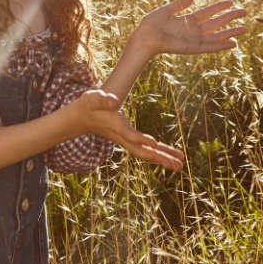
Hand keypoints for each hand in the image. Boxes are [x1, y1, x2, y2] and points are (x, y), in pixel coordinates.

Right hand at [69, 90, 184, 172]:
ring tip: (180, 166)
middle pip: (141, 151)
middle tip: (178, 165)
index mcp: (115, 127)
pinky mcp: (129, 139)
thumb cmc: (89, 105)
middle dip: (159, 158)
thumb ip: (102, 99)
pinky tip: (170, 158)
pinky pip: (145, 150)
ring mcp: (125, 140)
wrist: (82, 117)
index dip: (141, 139)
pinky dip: (158, 154)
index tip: (154, 143)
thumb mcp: (93, 97)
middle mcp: (122, 137)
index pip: (129, 135)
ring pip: (145, 153)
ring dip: (163, 159)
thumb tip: (113, 100)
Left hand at [134, 0, 245, 57]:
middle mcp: (194, 30)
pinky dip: (221, 45)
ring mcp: (195, 39)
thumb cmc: (152, 24)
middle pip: (217, 23)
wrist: (145, 37)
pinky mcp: (193, 48)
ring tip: (244, 28)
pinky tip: (233, 43)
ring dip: (230, 32)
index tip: (231, 1)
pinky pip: (210, 47)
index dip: (220, 6)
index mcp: (188, 20)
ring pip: (217, 35)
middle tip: (244, 12)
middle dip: (230, 17)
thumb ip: (180, 4)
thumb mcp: (167, 10)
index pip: (209, 12)